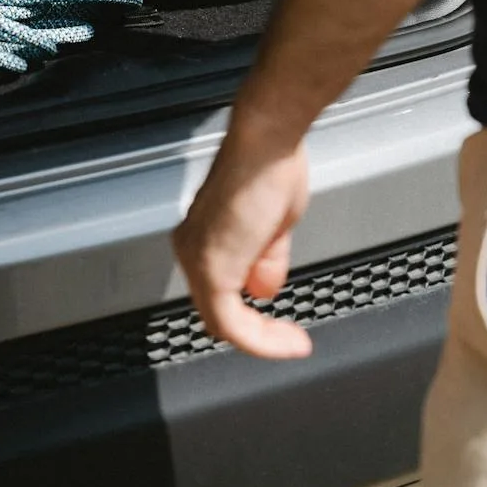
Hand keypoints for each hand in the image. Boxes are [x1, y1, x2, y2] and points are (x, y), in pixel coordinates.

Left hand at [171, 125, 312, 359]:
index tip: (284, 327)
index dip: (253, 317)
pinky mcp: (212, 269)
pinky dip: (264, 341)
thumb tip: (265, 292)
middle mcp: (192, 249)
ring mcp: (198, 260)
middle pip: (218, 312)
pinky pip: (233, 324)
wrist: (268, 142)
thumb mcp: (274, 225)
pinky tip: (288, 341)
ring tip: (294, 344)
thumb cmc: (272, 165)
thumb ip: (265, 261)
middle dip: (260, 332)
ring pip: (224, 323)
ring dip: (264, 340)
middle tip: (292, 339)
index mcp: (203, 237)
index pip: (219, 295)